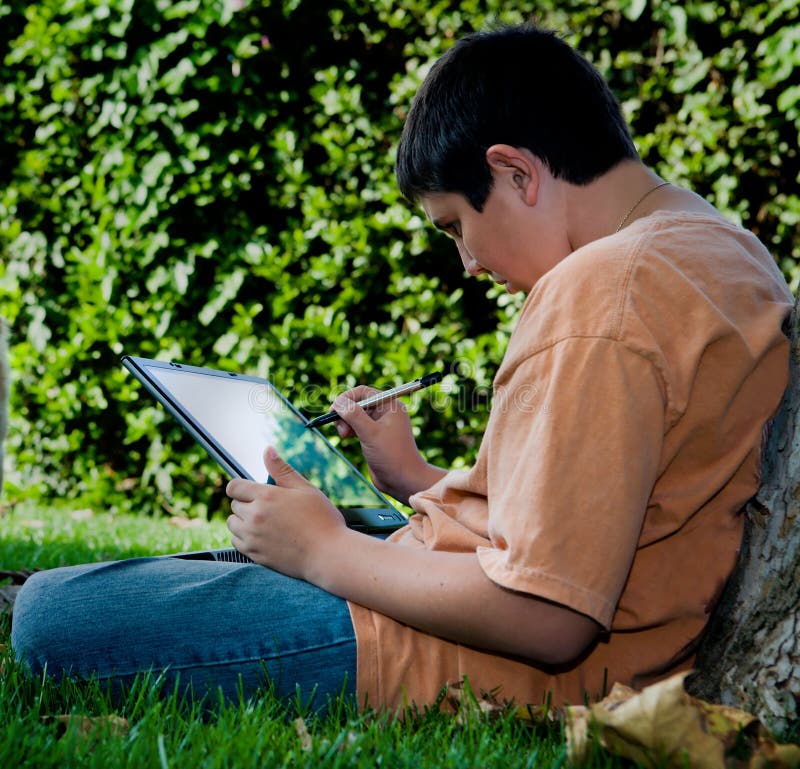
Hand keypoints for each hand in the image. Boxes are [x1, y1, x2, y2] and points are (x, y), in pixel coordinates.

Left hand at [226, 446, 346, 578]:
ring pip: (232, 524)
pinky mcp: (255, 554)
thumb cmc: (322, 520)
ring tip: (264, 522)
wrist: (328, 554)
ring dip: (243, 521)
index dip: (241, 486)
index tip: (250, 490)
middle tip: (269, 508)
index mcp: (266, 497)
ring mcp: (253, 537)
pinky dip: (244, 538)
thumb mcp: (305, 489)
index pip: (234, 486)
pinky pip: (236, 542)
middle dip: (247, 503)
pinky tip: (262, 536)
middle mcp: (254, 517)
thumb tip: (268, 450)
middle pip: (234, 505)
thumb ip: (282, 470)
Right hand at [332, 386, 445, 504]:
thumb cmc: (392, 456)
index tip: (334, 409)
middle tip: (339, 427)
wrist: (403, 480)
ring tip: (344, 435)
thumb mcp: (370, 433)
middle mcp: (385, 412)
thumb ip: (354, 415)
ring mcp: (379, 424)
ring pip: (355, 415)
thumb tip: (338, 402)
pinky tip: (347, 436)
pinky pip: (357, 426)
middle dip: (345, 412)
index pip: (363, 392)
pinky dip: (349, 429)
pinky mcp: (374, 436)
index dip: (346, 398)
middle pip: (357, 402)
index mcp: (390, 405)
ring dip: (345, 422)